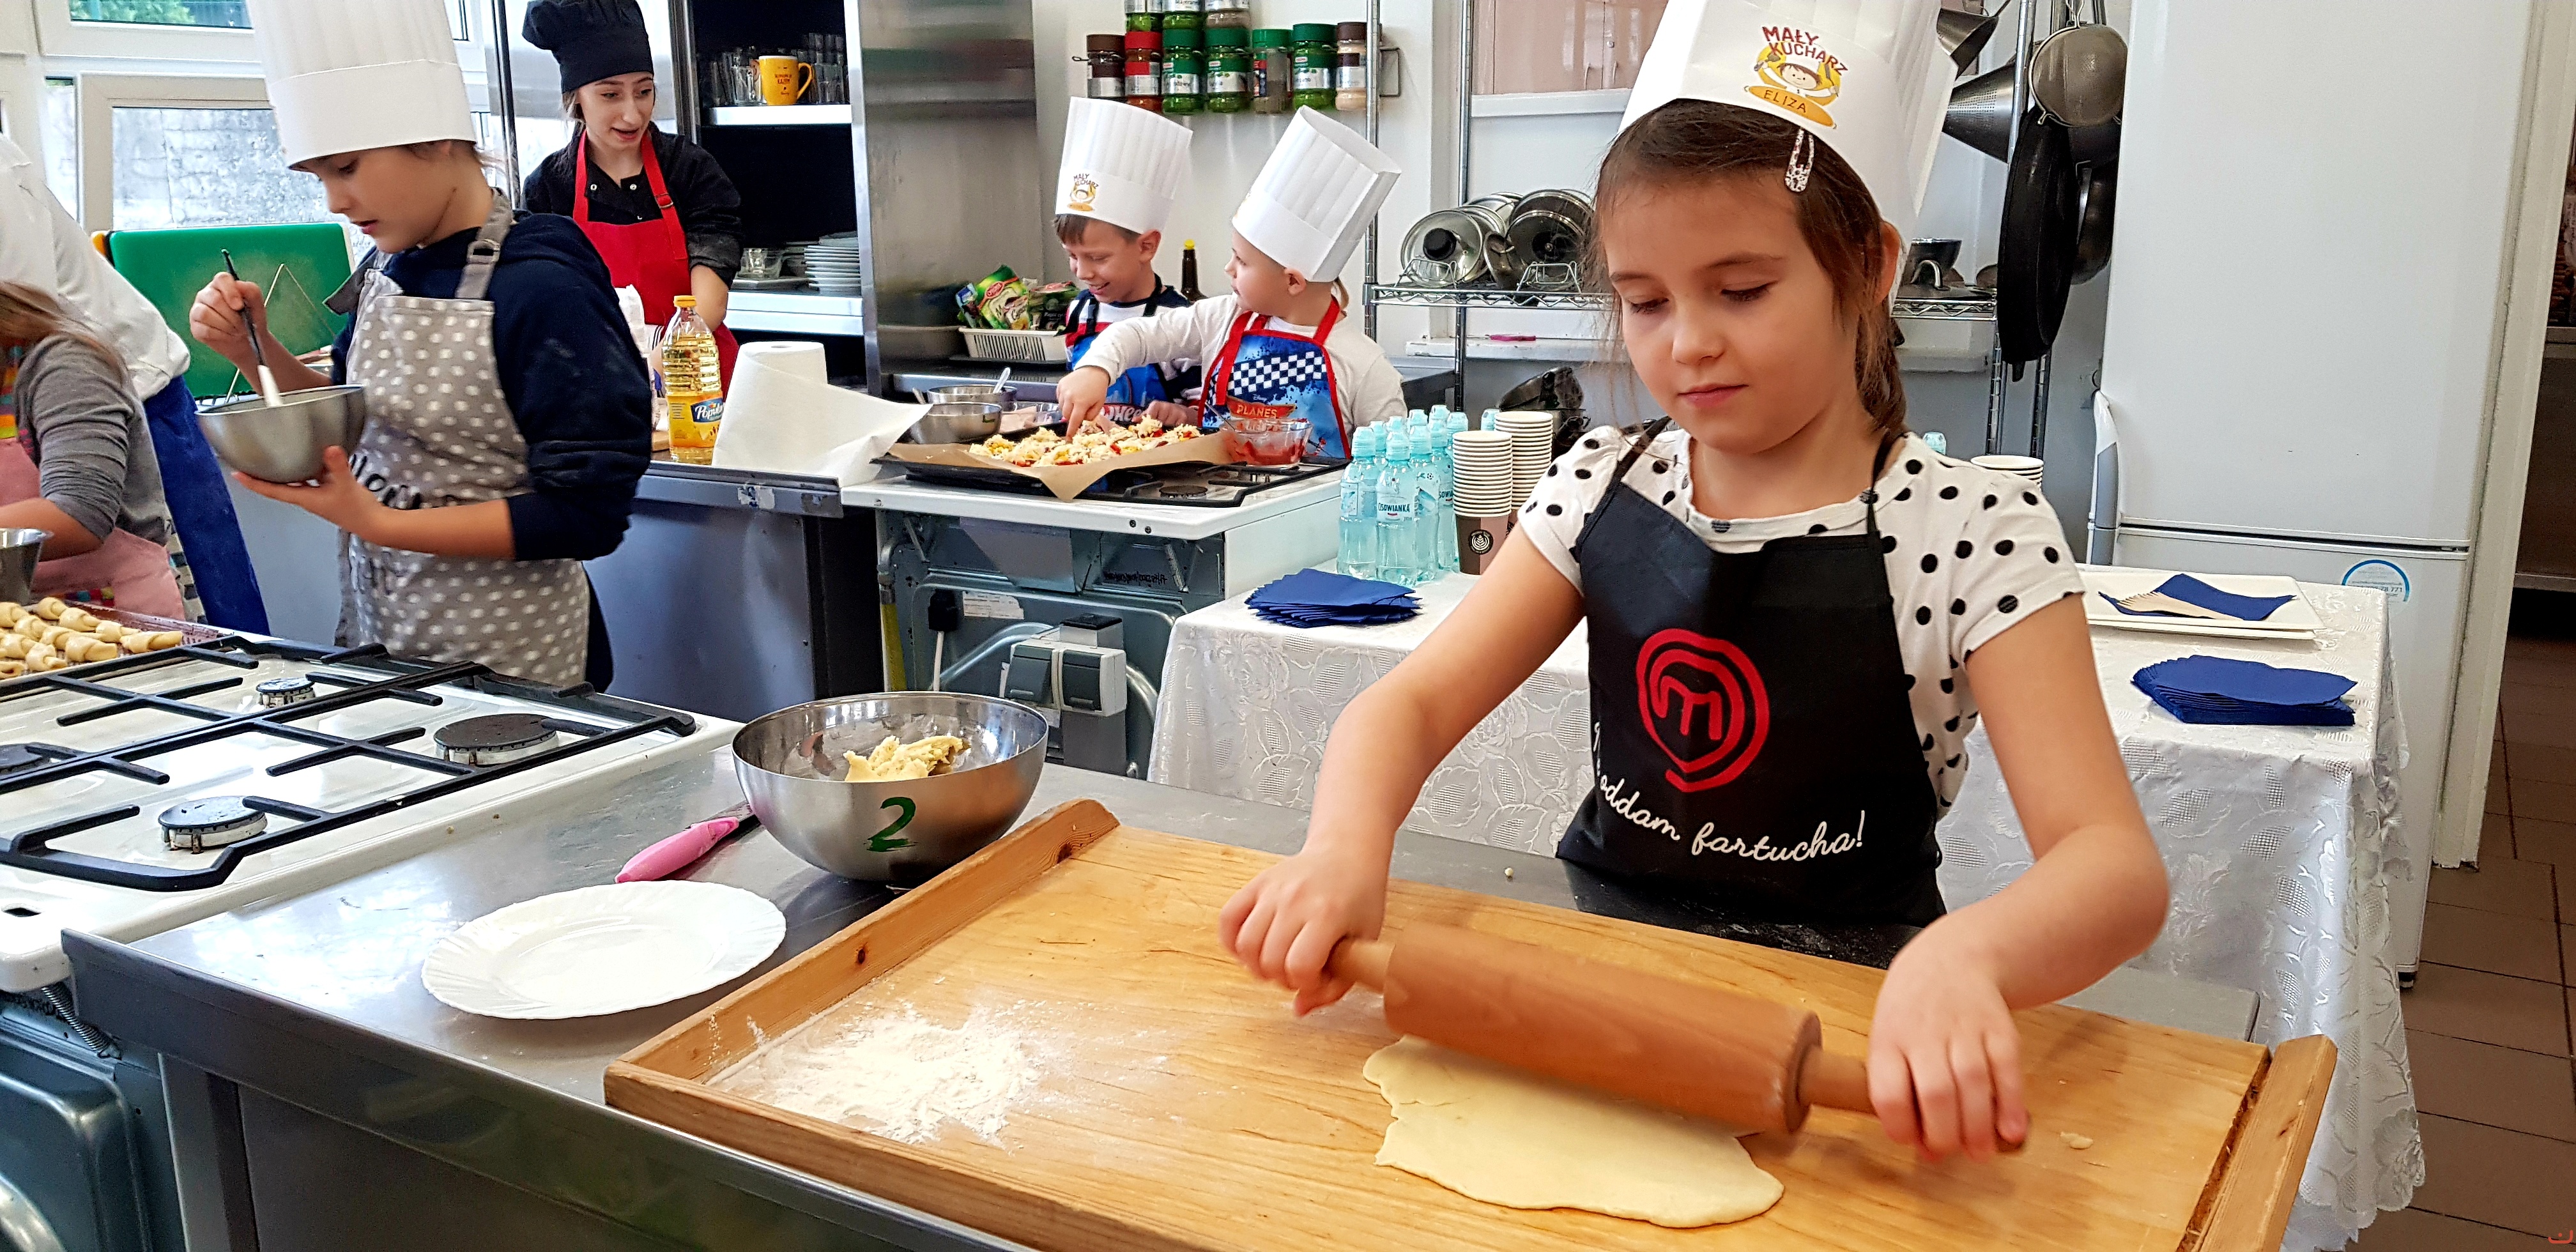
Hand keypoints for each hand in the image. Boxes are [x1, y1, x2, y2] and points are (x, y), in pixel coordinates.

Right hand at [188, 272, 276, 373]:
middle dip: (232, 316)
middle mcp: (207, 294)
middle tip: (243, 325)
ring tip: (236, 331)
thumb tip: (239, 285)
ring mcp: (198, 310)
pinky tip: (228, 336)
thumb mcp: (257, 305)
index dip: (231, 292)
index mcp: (222, 285)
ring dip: (226, 326)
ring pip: (205, 314)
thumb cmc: (251, 320)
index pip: (222, 279)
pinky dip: (220, 335)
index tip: (240, 306)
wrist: (248, 342)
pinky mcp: (195, 326)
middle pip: (214, 299)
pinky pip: (204, 330)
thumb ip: (252, 291)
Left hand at [232, 446, 387, 540]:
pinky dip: (308, 467)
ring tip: (274, 455)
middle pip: (278, 485)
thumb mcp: (346, 486)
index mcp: (304, 498)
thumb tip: (330, 447)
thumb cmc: (356, 510)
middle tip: (249, 462)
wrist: (374, 524)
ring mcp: (317, 495)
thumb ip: (338, 466)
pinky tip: (313, 455)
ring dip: (284, 470)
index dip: (253, 483)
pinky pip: (312, 477)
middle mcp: (306, 497)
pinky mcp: (329, 492)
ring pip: (295, 480)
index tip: (236, 474)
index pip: (271, 491)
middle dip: (263, 475)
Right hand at [1055, 366, 1111, 430]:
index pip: (1074, 420)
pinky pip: (1059, 398)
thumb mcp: (1099, 403)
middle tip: (1078, 413)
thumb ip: (1091, 415)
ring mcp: (1063, 390)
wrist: (1094, 370)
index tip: (1068, 438)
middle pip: (1065, 415)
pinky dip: (1064, 400)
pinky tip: (1072, 396)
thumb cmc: (1098, 388)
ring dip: (1067, 408)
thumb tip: (1082, 421)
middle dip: (1071, 417)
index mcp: (1081, 402)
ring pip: (1061, 407)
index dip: (1071, 430)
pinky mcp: (1060, 385)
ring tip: (1076, 402)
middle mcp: (1070, 397)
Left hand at [1140, 399, 1195, 428]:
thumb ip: (1144, 416)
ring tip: (1169, 428)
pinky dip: (1175, 432)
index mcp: (1156, 405)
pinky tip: (1176, 429)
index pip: (1149, 416)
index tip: (1152, 428)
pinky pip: (1176, 429)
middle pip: (1158, 423)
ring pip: (1167, 427)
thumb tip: (1133, 420)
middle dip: (1158, 429)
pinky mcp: (1184, 418)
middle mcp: (1166, 406)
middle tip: (1161, 429)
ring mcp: (1176, 411)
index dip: (1150, 424)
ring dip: (1167, 431)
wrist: (1186, 413)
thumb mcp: (1154, 413)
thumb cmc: (1166, 414)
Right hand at [1217, 846, 1388, 1014]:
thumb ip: (1337, 983)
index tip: (1318, 978)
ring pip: (1245, 946)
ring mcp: (1272, 889)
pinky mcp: (1255, 884)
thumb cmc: (1360, 900)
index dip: (1307, 984)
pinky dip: (1234, 943)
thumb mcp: (1364, 943)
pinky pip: (1227, 921)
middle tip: (1298, 971)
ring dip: (1258, 966)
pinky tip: (1254, 949)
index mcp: (1327, 914)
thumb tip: (1299, 1009)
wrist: (1346, 854)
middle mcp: (1295, 899)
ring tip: (1277, 962)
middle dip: (1283, 979)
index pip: (1301, 967)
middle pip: (1270, 961)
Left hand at [1866, 926, 2026, 1160]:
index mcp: (1889, 1038)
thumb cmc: (1914, 1012)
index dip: (1900, 1126)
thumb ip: (1901, 1092)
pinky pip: (2008, 1069)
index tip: (1911, 1141)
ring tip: (1979, 1153)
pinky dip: (2011, 1104)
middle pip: (1936, 1093)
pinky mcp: (2000, 1028)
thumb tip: (1923, 1148)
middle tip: (1948, 1151)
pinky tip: (2010, 1131)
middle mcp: (1925, 1033)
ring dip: (1978, 1127)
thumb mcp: (1889, 1039)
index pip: (1888, 1092)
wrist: (1953, 958)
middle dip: (1944, 1134)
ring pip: (1973, 1083)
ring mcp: (1965, 1028)